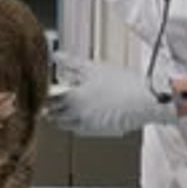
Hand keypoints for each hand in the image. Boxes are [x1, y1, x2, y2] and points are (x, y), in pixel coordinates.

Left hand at [46, 55, 176, 136]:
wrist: (146, 101)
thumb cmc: (122, 83)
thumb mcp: (93, 68)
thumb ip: (71, 63)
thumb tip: (55, 56)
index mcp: (74, 98)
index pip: (50, 99)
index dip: (43, 94)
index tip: (40, 90)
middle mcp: (77, 114)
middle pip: (55, 114)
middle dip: (49, 108)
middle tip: (44, 102)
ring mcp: (87, 125)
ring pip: (65, 124)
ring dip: (59, 118)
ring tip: (55, 112)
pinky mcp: (99, 131)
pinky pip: (78, 130)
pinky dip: (72, 124)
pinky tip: (76, 118)